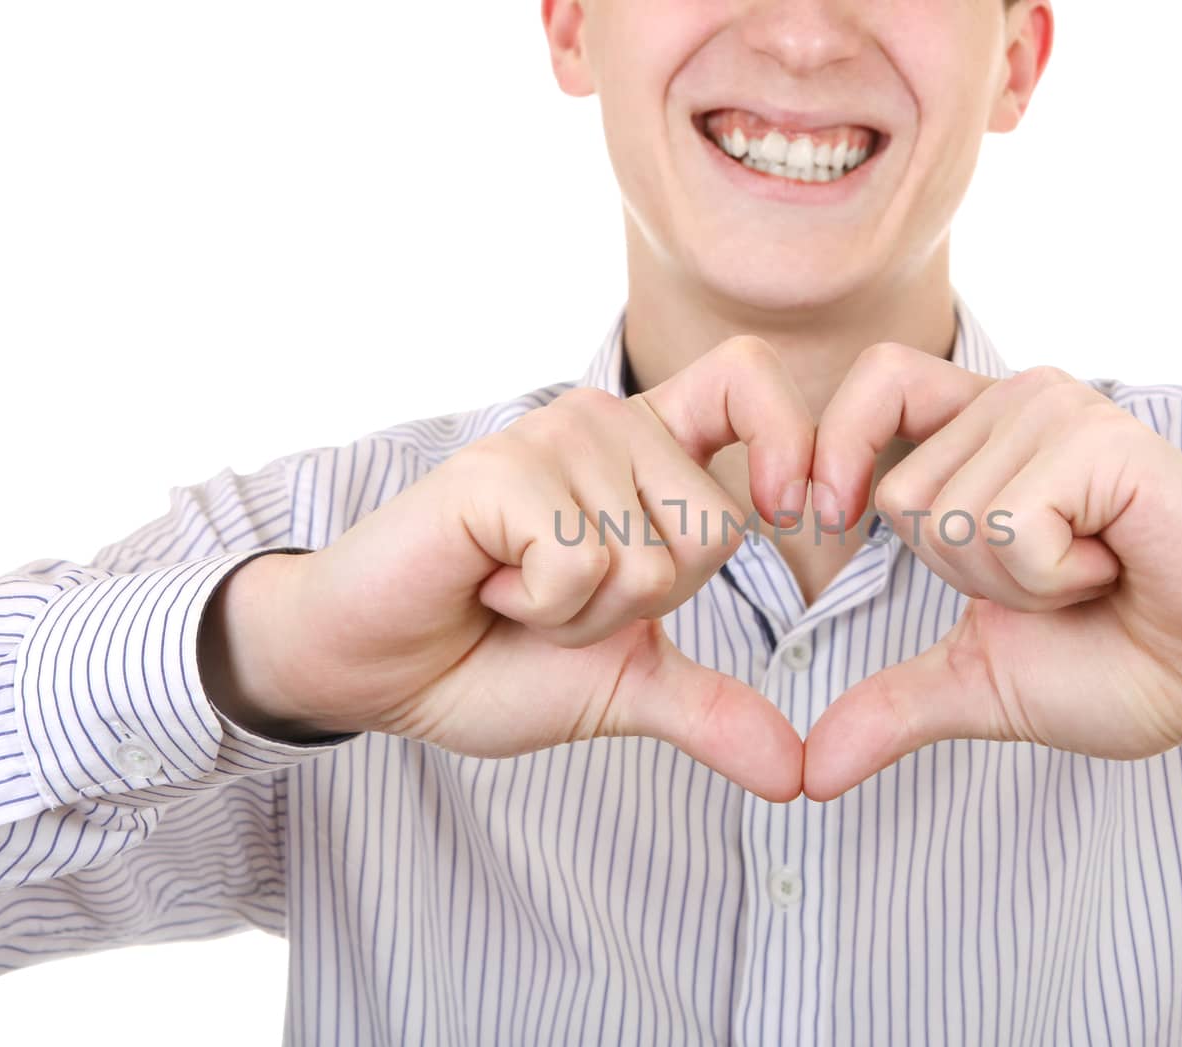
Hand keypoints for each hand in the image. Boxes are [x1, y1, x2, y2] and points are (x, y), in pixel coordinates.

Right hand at [206, 338, 814, 801]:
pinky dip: (539, 607)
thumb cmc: (494, 657)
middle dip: (643, 605)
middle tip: (557, 593)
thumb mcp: (625, 685)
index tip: (788, 508)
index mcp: (649, 453)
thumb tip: (800, 777)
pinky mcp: (501, 470)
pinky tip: (485, 583)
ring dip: (580, 614)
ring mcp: (553, 437)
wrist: (380, 672)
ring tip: (513, 589)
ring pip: (649, 560)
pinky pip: (581, 564)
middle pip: (717, 530)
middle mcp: (608, 424)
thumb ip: (716, 712)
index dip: (788, 439)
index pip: (749, 382)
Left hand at [802, 344, 1181, 800]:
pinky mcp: (1103, 439)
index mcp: (983, 437)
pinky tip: (1120, 564)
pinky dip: (1057, 577)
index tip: (834, 515)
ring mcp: (1062, 411)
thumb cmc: (1124, 660)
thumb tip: (810, 773)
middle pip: (900, 498)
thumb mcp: (986, 681)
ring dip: (1023, 583)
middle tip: (1063, 577)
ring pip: (952, 517)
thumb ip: (894, 704)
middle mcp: (1018, 403)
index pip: (878, 382)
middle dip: (972, 578)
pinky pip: (1010, 526)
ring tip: (1098, 571)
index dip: (836, 446)